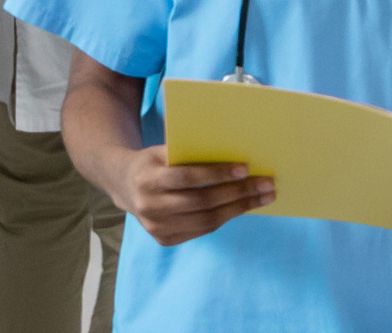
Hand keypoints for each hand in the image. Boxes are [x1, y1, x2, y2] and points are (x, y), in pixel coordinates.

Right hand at [103, 146, 272, 245]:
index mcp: (147, 179)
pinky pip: (202, 230)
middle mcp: (149, 206)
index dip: (217, 174)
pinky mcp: (164, 239)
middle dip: (238, 192)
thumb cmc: (154, 162)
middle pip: (202, 202)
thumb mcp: (163, 151)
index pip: (188, 178)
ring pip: (206, 221)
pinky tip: (243, 206)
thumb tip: (234, 154)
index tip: (245, 167)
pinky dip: (225, 217)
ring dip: (239, 208)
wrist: (125, 186)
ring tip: (263, 197)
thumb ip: (190, 153)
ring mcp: (156, 227)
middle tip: (266, 184)